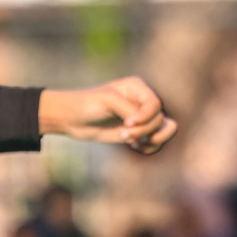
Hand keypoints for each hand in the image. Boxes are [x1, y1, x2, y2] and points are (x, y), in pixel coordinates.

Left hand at [38, 77, 177, 152]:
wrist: (72, 119)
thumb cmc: (87, 104)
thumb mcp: (108, 101)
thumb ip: (130, 110)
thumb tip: (148, 123)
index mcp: (138, 88)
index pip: (156, 105)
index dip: (145, 117)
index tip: (127, 123)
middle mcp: (143, 102)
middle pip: (160, 120)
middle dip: (144, 131)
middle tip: (124, 134)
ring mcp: (142, 118)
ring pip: (164, 131)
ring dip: (151, 140)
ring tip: (133, 142)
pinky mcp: (139, 132)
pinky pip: (157, 142)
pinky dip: (149, 147)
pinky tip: (133, 146)